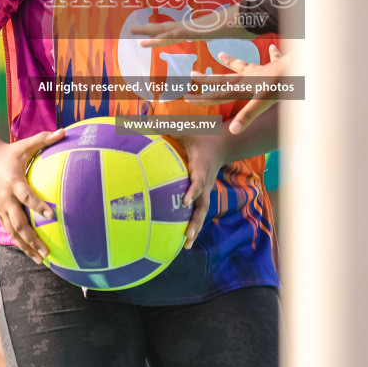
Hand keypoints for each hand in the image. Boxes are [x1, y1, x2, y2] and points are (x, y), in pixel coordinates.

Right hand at [0, 129, 64, 264]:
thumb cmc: (11, 153)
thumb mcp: (26, 145)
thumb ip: (45, 139)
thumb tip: (65, 131)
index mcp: (13, 182)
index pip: (27, 196)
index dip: (39, 206)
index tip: (53, 215)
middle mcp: (5, 198)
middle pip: (19, 222)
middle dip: (32, 239)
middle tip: (47, 252)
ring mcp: (0, 207)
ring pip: (13, 232)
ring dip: (26, 246)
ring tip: (41, 259)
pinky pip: (10, 230)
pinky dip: (20, 242)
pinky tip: (32, 252)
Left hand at [131, 9, 253, 46]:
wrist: (246, 17)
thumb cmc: (238, 23)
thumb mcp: (226, 31)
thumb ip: (224, 31)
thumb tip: (228, 31)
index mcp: (194, 28)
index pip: (172, 29)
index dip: (159, 30)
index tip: (148, 30)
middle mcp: (189, 26)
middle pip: (163, 27)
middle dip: (147, 29)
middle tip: (130, 31)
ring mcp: (191, 27)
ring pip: (165, 31)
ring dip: (148, 33)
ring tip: (132, 34)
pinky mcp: (194, 31)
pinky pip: (176, 35)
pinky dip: (163, 38)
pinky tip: (151, 41)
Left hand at [172, 128, 232, 249]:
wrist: (223, 143)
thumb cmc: (200, 135)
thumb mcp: (186, 128)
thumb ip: (166, 126)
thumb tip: (144, 121)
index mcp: (201, 167)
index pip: (198, 182)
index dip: (192, 191)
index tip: (184, 202)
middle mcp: (205, 182)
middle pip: (203, 205)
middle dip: (196, 221)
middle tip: (187, 235)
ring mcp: (206, 190)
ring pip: (202, 212)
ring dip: (195, 228)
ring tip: (185, 246)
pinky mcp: (204, 194)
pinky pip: (199, 210)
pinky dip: (193, 224)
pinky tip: (183, 240)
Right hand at [188, 45, 284, 133]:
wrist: (300, 67)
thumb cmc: (282, 85)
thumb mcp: (263, 103)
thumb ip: (247, 116)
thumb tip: (233, 131)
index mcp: (244, 86)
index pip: (219, 94)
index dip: (202, 97)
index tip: (186, 98)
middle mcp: (249, 77)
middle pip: (224, 78)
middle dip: (208, 79)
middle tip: (192, 73)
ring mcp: (262, 70)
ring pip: (243, 66)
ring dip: (231, 61)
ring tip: (220, 54)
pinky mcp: (276, 66)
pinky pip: (273, 59)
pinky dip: (273, 55)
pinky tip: (273, 48)